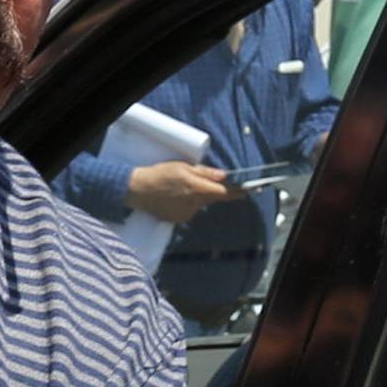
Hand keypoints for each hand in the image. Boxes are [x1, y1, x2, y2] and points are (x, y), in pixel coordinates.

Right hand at [125, 161, 242, 225]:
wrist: (138, 190)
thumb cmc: (160, 174)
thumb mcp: (183, 167)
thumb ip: (205, 173)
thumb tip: (224, 175)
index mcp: (197, 188)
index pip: (223, 192)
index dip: (237, 192)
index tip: (248, 191)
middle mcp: (195, 204)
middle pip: (212, 198)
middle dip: (211, 190)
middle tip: (198, 181)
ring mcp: (187, 213)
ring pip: (200, 204)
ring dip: (197, 197)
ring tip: (179, 188)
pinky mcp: (178, 219)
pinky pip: (189, 211)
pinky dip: (187, 204)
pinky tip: (174, 198)